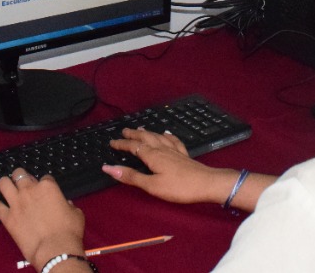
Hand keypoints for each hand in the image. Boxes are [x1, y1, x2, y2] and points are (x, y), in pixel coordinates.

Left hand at [0, 169, 84, 269]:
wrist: (55, 249)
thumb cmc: (68, 231)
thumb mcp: (76, 213)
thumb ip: (68, 205)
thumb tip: (66, 205)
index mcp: (48, 187)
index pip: (45, 177)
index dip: (44, 183)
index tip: (45, 188)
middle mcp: (30, 191)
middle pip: (20, 174)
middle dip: (21, 176)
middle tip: (22, 181)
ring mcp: (16, 203)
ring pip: (4, 183)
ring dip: (5, 182)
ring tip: (5, 184)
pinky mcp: (7, 217)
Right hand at [102, 127, 230, 204]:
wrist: (206, 184)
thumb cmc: (178, 187)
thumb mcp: (151, 185)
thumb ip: (131, 176)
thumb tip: (108, 168)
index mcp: (153, 156)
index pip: (134, 147)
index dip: (122, 144)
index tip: (112, 142)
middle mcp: (162, 149)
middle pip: (146, 138)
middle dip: (134, 134)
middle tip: (124, 130)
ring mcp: (174, 151)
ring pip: (158, 137)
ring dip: (147, 132)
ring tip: (141, 129)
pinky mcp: (184, 155)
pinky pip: (173, 141)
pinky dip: (167, 135)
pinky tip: (167, 134)